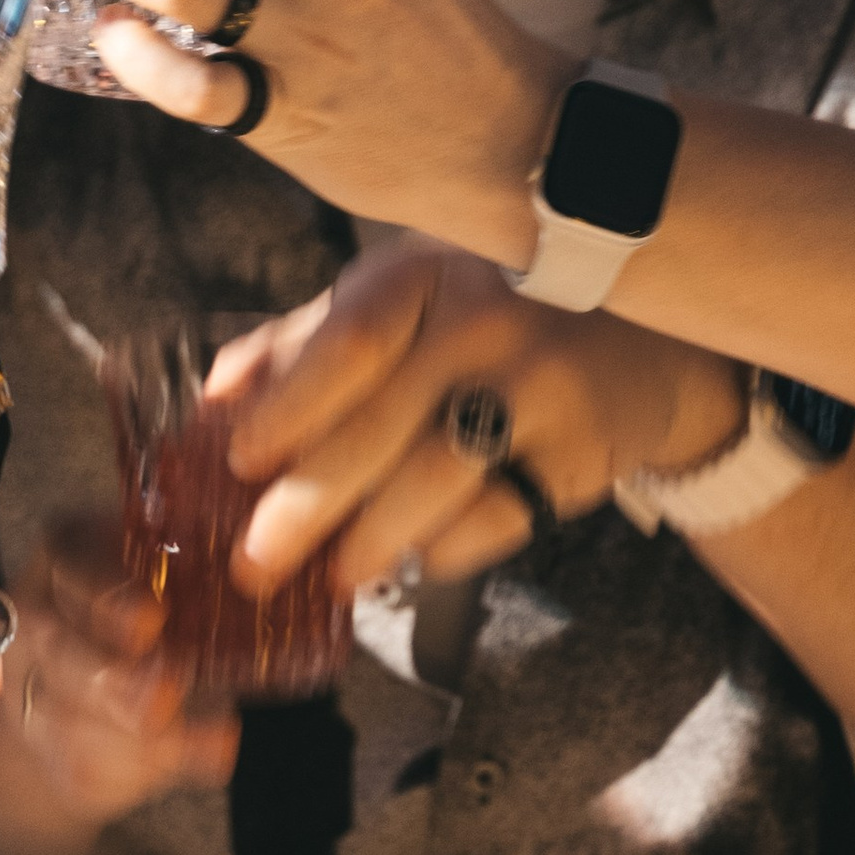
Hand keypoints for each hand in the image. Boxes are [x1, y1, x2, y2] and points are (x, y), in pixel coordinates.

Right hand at [0, 518, 242, 819]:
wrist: (77, 681)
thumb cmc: (137, 609)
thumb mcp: (160, 568)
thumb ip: (199, 565)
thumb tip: (283, 563)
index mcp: (68, 560)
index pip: (75, 569)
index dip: (111, 597)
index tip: (153, 619)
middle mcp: (40, 623)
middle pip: (60, 653)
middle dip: (115, 680)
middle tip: (165, 693)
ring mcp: (36, 691)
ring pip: (66, 720)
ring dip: (137, 735)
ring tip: (214, 734)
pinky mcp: (54, 752)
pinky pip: (85, 768)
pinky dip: (145, 772)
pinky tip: (206, 756)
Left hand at [210, 242, 745, 593]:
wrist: (640, 339)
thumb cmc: (484, 314)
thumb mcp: (398, 297)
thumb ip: (303, 342)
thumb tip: (214, 398)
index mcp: (422, 278)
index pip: (344, 346)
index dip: (286, 410)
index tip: (238, 463)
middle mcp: (483, 324)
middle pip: (377, 429)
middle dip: (304, 508)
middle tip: (255, 562)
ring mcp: (539, 388)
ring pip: (433, 482)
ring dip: (370, 543)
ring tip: (333, 576)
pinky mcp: (579, 453)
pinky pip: (494, 519)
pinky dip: (443, 550)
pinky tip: (414, 557)